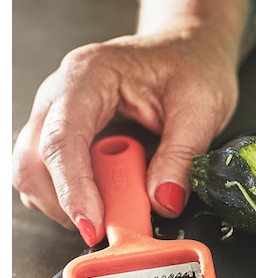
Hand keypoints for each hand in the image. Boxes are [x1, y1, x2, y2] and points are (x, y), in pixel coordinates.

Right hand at [12, 26, 238, 245]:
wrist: (188, 50)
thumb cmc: (192, 65)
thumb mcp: (201, 108)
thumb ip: (181, 156)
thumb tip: (163, 201)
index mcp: (89, 76)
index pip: (62, 139)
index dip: (72, 190)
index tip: (93, 225)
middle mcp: (62, 94)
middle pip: (33, 161)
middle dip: (65, 203)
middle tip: (109, 228)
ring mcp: (60, 116)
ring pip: (36, 173)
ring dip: (70, 202)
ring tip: (119, 206)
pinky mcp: (69, 135)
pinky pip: (55, 175)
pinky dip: (78, 196)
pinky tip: (111, 196)